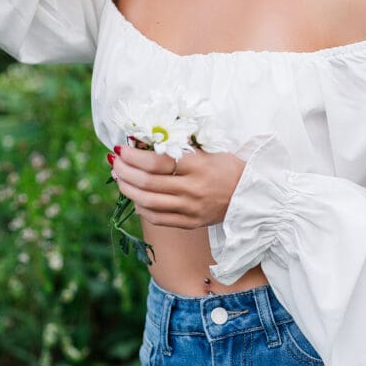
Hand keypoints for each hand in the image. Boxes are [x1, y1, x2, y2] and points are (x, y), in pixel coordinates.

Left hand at [110, 143, 244, 229]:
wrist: (251, 195)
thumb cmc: (228, 167)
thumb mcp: (208, 150)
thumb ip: (179, 148)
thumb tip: (144, 143)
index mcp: (197, 165)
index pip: (156, 161)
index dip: (133, 156)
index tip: (121, 149)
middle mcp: (192, 188)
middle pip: (147, 182)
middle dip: (124, 171)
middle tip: (114, 162)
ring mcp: (190, 208)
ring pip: (148, 202)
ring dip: (128, 189)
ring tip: (119, 178)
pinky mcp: (190, 222)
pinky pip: (158, 218)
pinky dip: (141, 208)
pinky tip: (135, 197)